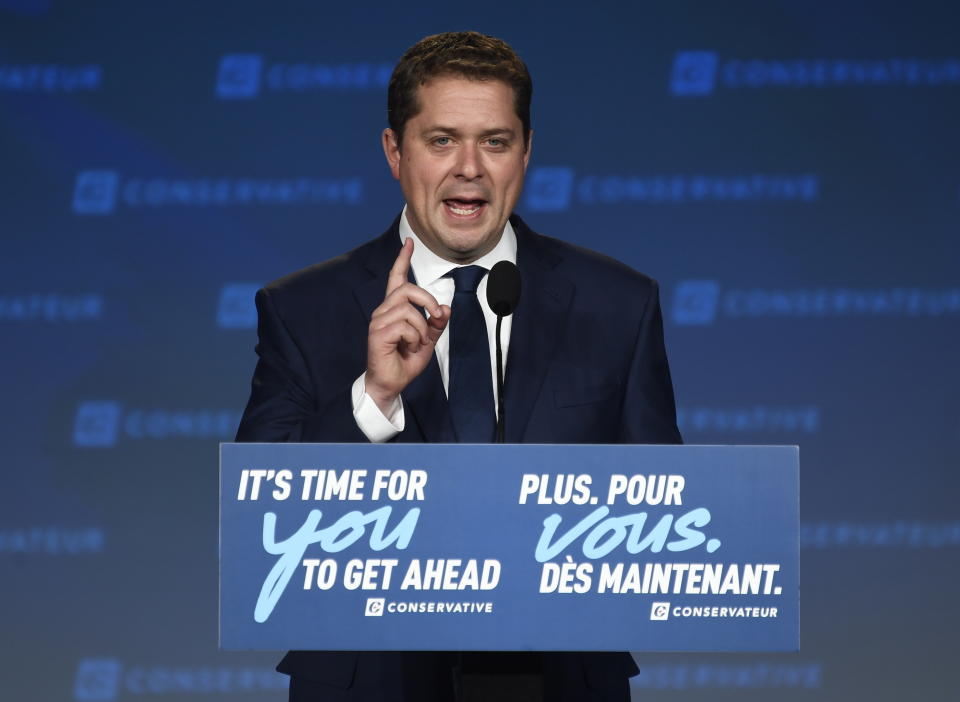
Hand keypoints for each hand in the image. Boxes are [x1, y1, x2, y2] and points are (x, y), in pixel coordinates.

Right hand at [365, 238, 450, 413]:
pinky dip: (414, 338)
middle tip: (437, 316)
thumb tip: (446, 308)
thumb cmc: (405, 361)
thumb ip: (437, 323)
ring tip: (417, 343)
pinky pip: (405, 326)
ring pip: (409, 310)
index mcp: (394, 309)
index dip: (402, 259)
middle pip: (408, 289)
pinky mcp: (378, 334)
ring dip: (421, 328)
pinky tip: (408, 348)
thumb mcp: (428, 340)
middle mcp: (383, 311)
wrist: (390, 383)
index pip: (397, 278)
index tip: (409, 242)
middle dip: (428, 300)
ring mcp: (378, 322)